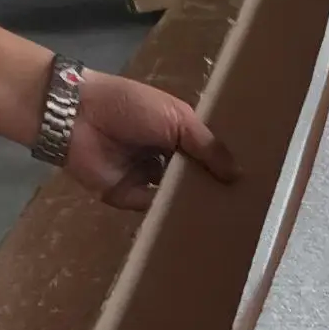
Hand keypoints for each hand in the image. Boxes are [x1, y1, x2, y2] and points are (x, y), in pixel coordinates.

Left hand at [65, 69, 236, 211]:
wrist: (78, 116)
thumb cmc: (129, 106)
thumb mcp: (177, 118)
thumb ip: (207, 146)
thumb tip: (238, 174)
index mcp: (175, 134)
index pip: (205, 156)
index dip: (224, 168)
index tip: (250, 187)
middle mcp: (163, 158)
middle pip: (192, 179)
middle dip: (211, 191)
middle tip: (243, 211)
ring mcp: (145, 178)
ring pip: (174, 197)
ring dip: (192, 205)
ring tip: (224, 222)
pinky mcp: (126, 196)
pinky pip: (151, 209)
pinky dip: (167, 214)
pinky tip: (191, 223)